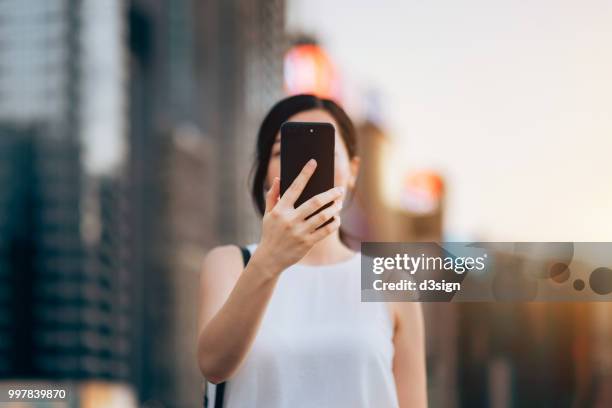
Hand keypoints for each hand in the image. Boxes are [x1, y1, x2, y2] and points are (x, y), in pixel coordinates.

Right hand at [253, 159, 343, 273]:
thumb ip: (272, 196)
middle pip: (316, 202)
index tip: (313, 162)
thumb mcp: (267, 214)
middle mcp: (290, 220)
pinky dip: (334, 224)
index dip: (305, 174)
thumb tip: (278, 178)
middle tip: (340, 189)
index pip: (294, 187)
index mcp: (280, 210)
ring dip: (335, 208)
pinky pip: (325, 231)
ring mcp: (299, 232)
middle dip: (331, 194)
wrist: (269, 258)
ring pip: (323, 216)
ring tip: (340, 203)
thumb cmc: (270, 233)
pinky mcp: (307, 243)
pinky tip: (337, 219)